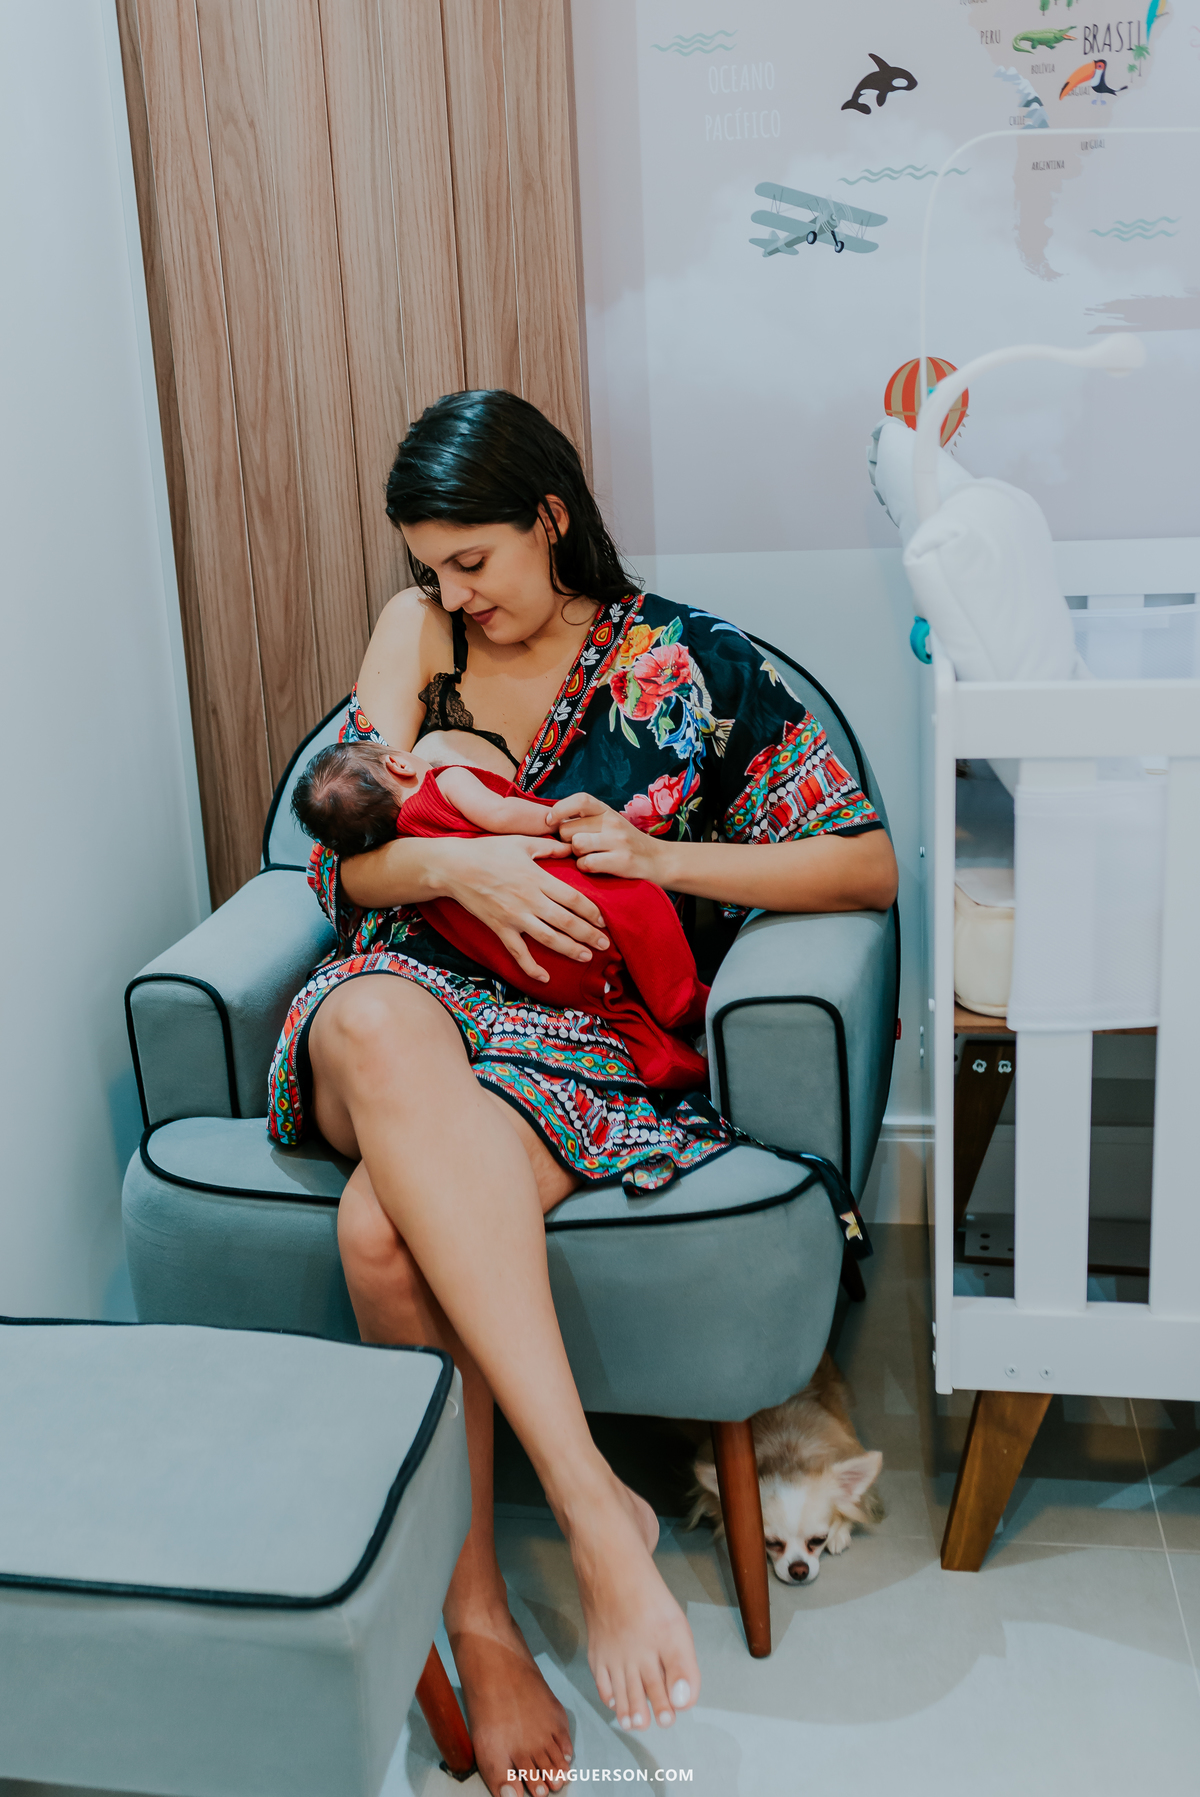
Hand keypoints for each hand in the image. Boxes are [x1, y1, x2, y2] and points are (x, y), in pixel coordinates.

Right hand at [438, 834, 609, 984]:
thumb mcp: (521, 842)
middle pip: (566, 922)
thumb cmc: (487, 851)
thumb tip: (571, 847)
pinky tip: (545, 978)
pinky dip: (531, 967)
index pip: (573, 898)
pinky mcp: (500, 929)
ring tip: (586, 957)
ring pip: (548, 939)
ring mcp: (514, 917)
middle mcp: (529, 900)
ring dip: (570, 950)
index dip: (592, 911)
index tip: (604, 920)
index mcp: (537, 878)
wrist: (453, 867)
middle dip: (588, 935)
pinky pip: (518, 953)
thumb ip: (548, 846)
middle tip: (606, 945)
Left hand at [545, 793, 670, 883]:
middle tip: (579, 848)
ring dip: (576, 855)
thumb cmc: (625, 844)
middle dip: (567, 842)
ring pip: (576, 845)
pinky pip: (586, 863)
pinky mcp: (621, 861)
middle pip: (568, 830)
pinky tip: (595, 867)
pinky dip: (585, 868)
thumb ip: (585, 820)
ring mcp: (618, 841)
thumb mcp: (609, 824)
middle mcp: (612, 822)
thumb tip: (549, 819)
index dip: (560, 809)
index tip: (550, 821)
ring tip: (587, 857)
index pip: (579, 799)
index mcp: (607, 811)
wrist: (659, 860)